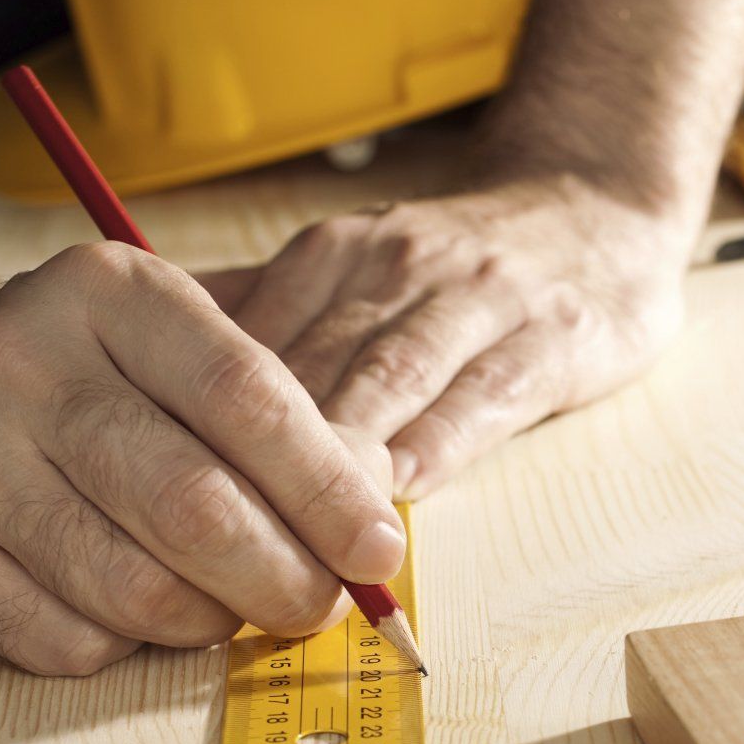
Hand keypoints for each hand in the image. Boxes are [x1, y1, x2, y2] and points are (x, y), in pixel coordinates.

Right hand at [0, 242, 404, 675]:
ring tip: (225, 609)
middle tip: (320, 606)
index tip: (377, 550)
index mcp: (108, 293)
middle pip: (196, 507)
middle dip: (285, 578)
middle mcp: (21, 361)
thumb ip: (270, 420)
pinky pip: (65, 640)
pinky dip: (125, 648)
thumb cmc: (75, 383)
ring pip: (135, 589)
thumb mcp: (164, 351)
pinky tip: (131, 616)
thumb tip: (369, 529)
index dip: (329, 491)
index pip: (248, 399)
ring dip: (209, 622)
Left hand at [198, 173, 687, 497]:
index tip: (162, 497)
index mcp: (334, 257)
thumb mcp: (355, 265)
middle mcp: (397, 267)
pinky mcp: (553, 336)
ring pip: (392, 380)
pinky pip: (485, 396)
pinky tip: (407, 494)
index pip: (252, 345)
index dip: (203, 427)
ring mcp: (478, 298)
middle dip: (262, 455)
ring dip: (344, 457)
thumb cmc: (462, 266)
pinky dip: (441, 444)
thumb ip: (266, 313)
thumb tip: (143, 360)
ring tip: (304, 531)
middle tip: (218, 534)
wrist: (600, 209)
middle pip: (313, 369)